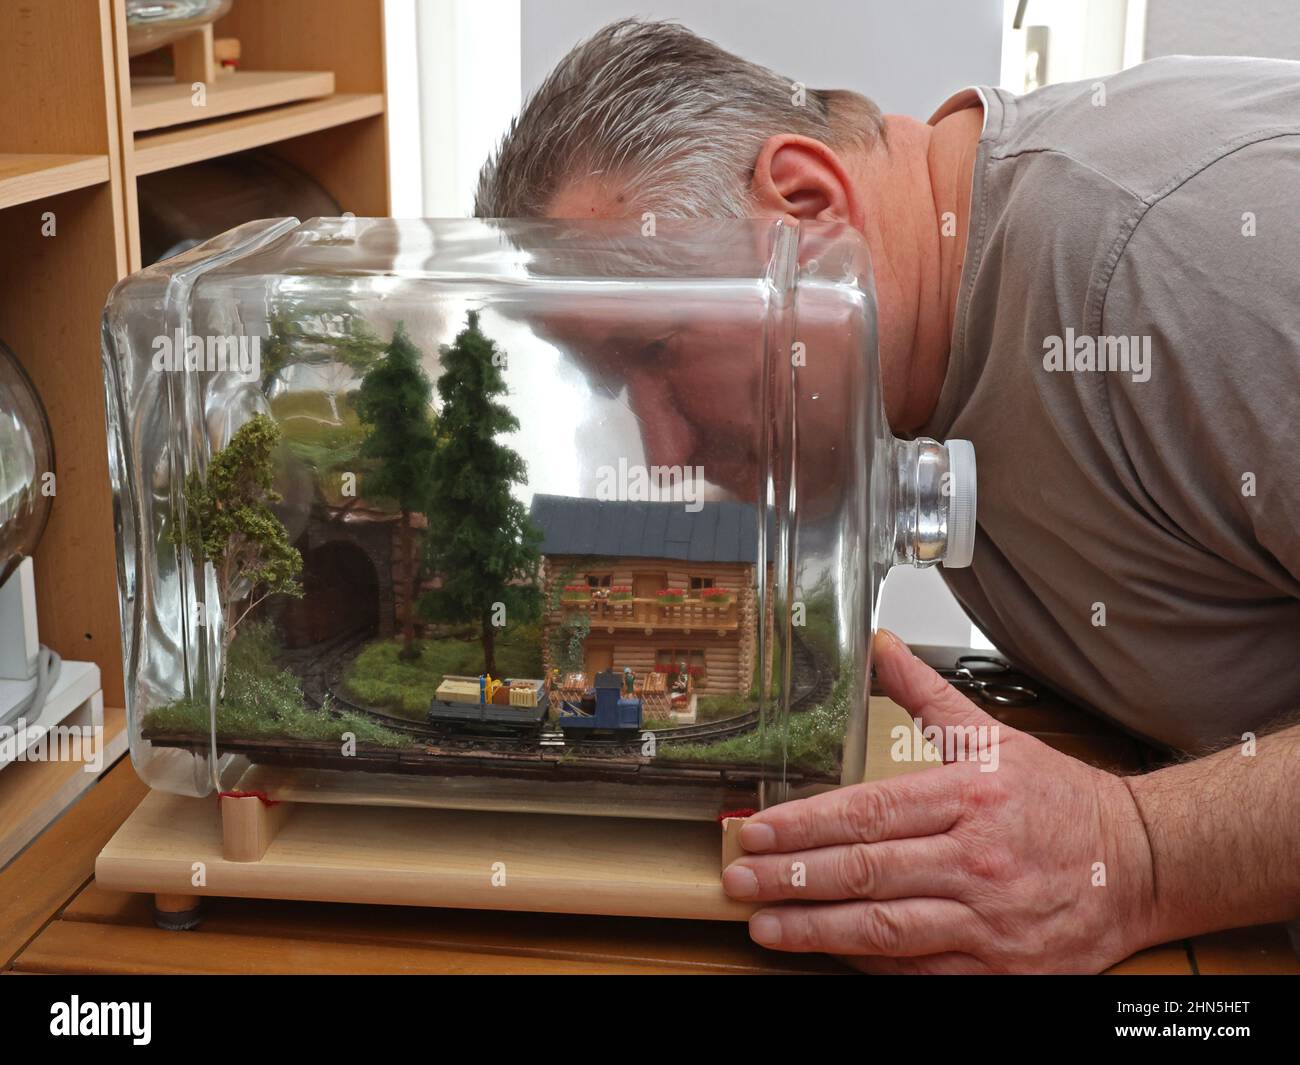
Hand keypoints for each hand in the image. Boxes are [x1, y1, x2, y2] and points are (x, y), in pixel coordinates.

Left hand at [721, 630, 1159, 972]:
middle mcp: (975, 860)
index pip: (868, 812)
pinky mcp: (1002, 970)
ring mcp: (989, 920)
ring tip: (766, 925)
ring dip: (817, 930)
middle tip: (741, 879)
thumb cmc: (1061, 802)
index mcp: (969, 798)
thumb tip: (880, 646)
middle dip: (793, 877)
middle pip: (866, 872)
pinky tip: (829, 952)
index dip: (805, 824)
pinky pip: (921, 972)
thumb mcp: (993, 736)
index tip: (758, 830)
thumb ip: (927, 694)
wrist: (1141, 865)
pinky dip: (870, 965)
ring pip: (885, 929)